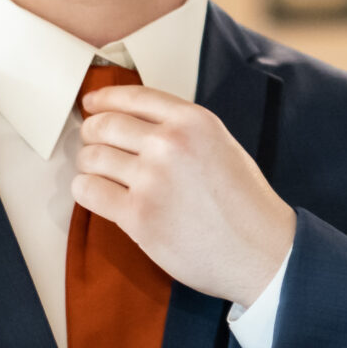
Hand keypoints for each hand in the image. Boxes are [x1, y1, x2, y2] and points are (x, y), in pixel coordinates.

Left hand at [74, 83, 295, 305]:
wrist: (259, 251)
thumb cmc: (242, 202)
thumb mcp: (219, 144)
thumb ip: (180, 129)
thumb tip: (131, 121)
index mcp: (193, 121)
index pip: (132, 97)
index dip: (104, 100)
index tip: (91, 106)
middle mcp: (170, 144)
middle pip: (104, 125)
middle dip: (92, 134)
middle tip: (93, 145)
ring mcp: (152, 180)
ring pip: (91, 158)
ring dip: (89, 166)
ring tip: (100, 175)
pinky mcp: (138, 216)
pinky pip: (88, 191)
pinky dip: (87, 191)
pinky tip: (100, 195)